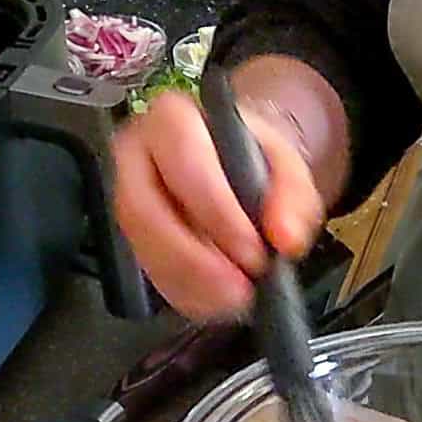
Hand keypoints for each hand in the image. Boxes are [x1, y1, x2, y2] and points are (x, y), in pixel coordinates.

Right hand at [111, 92, 324, 320]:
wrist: (239, 169)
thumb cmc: (253, 159)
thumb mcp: (287, 165)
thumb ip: (293, 196)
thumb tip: (284, 238)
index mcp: (172, 120)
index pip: (183, 160)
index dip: (217, 212)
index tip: (253, 250)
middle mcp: (136, 156)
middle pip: (143, 211)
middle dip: (193, 258)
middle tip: (239, 285)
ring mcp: (128, 200)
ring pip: (142, 248)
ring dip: (191, 282)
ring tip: (235, 297)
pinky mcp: (133, 240)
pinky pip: (150, 275)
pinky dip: (188, 295)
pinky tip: (219, 300)